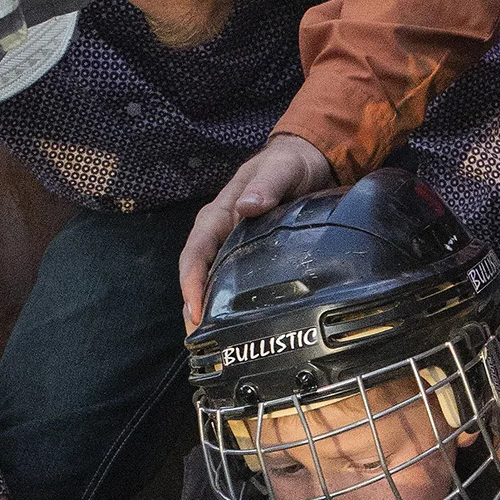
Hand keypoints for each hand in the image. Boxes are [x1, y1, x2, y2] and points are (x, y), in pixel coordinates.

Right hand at [179, 133, 335, 327]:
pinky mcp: (247, 253)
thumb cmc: (290, 163)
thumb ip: (267, 185)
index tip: (195, 309)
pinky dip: (226, 302)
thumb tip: (246, 207)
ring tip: (211, 340)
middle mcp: (221, 231)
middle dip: (193, 304)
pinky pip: (230, 279)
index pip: (197, 251)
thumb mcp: (282, 168)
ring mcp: (232, 244)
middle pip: (198, 272)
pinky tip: (232, 323)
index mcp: (220, 213)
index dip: (191, 281)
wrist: (308, 159)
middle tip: (200, 337)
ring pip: (211, 279)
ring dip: (206, 308)